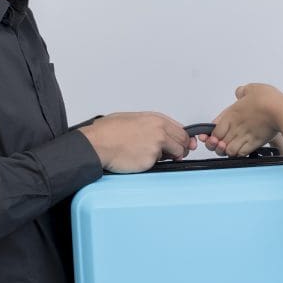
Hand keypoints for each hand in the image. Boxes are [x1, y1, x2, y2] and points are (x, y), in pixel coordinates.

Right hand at [78, 112, 195, 172]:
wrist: (97, 143)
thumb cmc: (109, 131)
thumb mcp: (134, 118)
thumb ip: (152, 124)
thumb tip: (163, 131)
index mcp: (156, 119)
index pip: (181, 130)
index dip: (183, 139)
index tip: (185, 144)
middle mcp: (159, 132)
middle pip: (183, 143)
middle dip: (180, 150)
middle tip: (172, 154)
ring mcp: (156, 147)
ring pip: (173, 155)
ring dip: (166, 157)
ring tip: (147, 154)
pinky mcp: (150, 161)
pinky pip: (157, 164)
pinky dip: (150, 164)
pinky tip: (137, 158)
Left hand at [201, 83, 282, 156]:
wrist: (281, 111)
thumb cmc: (268, 100)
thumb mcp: (252, 88)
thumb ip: (242, 91)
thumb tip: (240, 92)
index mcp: (231, 114)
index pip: (213, 130)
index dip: (212, 135)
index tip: (214, 135)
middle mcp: (235, 127)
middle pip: (217, 143)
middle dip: (217, 145)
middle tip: (221, 144)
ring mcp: (244, 136)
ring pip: (228, 151)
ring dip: (228, 151)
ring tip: (231, 147)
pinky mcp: (254, 144)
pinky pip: (241, 154)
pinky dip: (239, 154)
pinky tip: (242, 149)